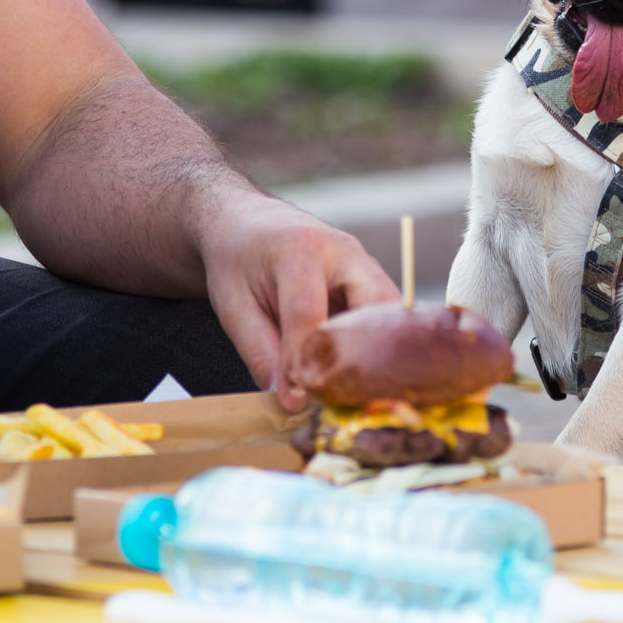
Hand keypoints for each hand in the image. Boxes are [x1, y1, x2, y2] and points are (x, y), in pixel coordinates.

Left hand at [200, 197, 398, 409]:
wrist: (248, 222)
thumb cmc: (237, 259)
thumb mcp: (232, 303)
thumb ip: (260, 351)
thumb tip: (292, 400)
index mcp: (300, 247)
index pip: (308, 312)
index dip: (303, 361)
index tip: (297, 400)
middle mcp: (343, 250)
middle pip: (373, 305)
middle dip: (366, 352)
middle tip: (349, 396)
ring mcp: (364, 262)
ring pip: (390, 311)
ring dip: (378, 350)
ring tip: (357, 388)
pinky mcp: (372, 277)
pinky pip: (385, 315)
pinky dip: (376, 344)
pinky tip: (360, 372)